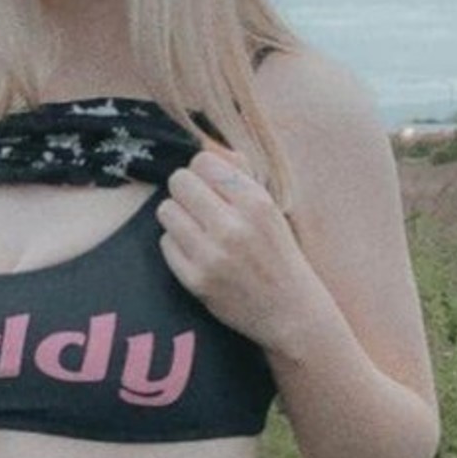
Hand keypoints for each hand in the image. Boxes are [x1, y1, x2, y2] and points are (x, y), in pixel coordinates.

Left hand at [157, 143, 312, 351]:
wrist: (290, 311)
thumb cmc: (277, 253)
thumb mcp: (269, 208)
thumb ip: (239, 174)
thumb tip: (206, 146)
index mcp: (256, 202)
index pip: (202, 161)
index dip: (201, 172)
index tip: (209, 186)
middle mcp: (234, 226)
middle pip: (179, 182)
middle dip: (185, 191)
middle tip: (197, 207)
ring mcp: (213, 255)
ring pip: (166, 211)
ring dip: (177, 217)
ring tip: (195, 229)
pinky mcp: (196, 281)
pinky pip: (166, 243)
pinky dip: (176, 245)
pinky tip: (196, 253)